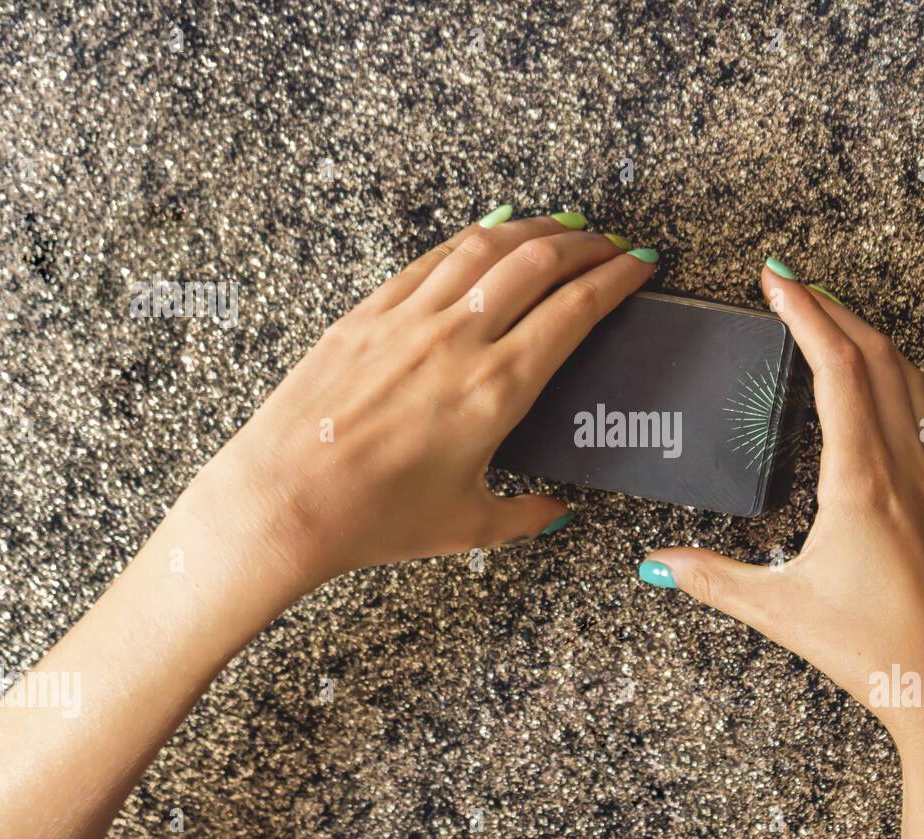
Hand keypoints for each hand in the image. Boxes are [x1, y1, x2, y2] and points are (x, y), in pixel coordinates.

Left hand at [187, 209, 657, 589]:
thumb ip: (528, 515)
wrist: (283, 501)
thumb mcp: (468, 526)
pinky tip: (491, 233)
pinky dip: (472, 238)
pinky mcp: (368, 314)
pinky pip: (432, 259)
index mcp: (497, 390)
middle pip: (539, 263)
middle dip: (588, 244)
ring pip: (486, 247)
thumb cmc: (372, 519)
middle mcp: (459, 341)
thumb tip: (560, 512)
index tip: (640, 267)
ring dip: (536, 230)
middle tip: (613, 244)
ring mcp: (410, 320)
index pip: (575, 310)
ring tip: (564, 227)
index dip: (617, 279)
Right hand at [639, 261, 923, 838]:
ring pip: (909, 379)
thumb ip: (714, 581)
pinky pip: (921, 412)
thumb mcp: (782, 612)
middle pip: (878, 355)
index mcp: (863, 480)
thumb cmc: (879, 651)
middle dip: (834, 307)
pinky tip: (874, 390)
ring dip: (869, 336)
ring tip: (830, 319)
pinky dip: (893, 376)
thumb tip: (656, 564)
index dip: (806, 313)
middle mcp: (905, 466)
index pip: (837, 368)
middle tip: (793, 284)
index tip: (778, 278)